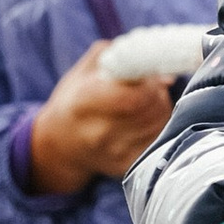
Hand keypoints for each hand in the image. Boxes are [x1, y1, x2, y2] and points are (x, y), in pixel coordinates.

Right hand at [25, 43, 175, 193]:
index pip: (134, 96)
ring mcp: (115, 153)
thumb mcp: (85, 70)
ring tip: (144, 100)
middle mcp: (98, 133)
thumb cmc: (74, 101)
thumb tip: (162, 74)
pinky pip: (159, 138)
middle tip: (148, 85)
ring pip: (160, 122)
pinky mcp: (128, 165)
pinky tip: (144, 118)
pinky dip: (158, 124)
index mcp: (83, 103)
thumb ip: (121, 57)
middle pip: (152, 109)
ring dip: (160, 105)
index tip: (143, 75)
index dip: (148, 82)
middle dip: (157, 91)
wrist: (62, 145)